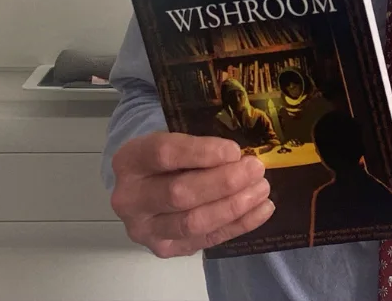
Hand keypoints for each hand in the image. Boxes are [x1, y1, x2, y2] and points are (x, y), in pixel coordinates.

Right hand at [109, 132, 274, 257]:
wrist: (145, 189)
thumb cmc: (167, 161)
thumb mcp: (173, 142)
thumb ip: (199, 148)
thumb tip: (242, 157)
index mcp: (129, 161)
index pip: (164, 155)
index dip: (202, 153)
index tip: (235, 151)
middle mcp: (130, 198)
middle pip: (179, 193)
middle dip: (223, 182)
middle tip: (255, 170)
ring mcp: (145, 229)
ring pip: (193, 222)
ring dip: (233, 206)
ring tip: (261, 190)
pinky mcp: (164, 249)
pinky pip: (207, 239)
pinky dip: (239, 225)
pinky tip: (262, 210)